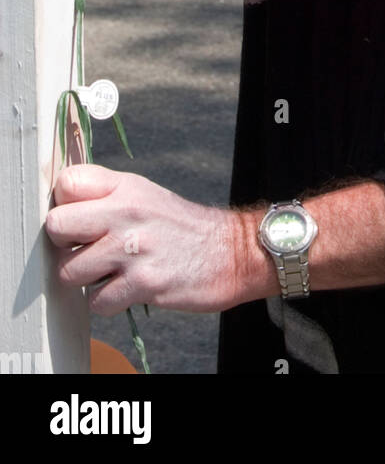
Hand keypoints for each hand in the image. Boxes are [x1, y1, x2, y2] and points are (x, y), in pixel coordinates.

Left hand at [46, 165, 259, 315]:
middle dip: (64, 245)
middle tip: (86, 249)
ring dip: (86, 279)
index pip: (66, 183)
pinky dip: (108, 302)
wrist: (228, 252)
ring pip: (70, 271)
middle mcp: (126, 212)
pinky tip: (126, 289)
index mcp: (125, 187)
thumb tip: (60, 205)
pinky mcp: (143, 282)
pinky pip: (96, 301)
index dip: (64, 205)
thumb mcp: (144, 194)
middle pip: (56, 226)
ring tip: (110, 272)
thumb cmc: (179, 226)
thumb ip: (104, 194)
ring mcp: (133, 248)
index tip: (77, 219)